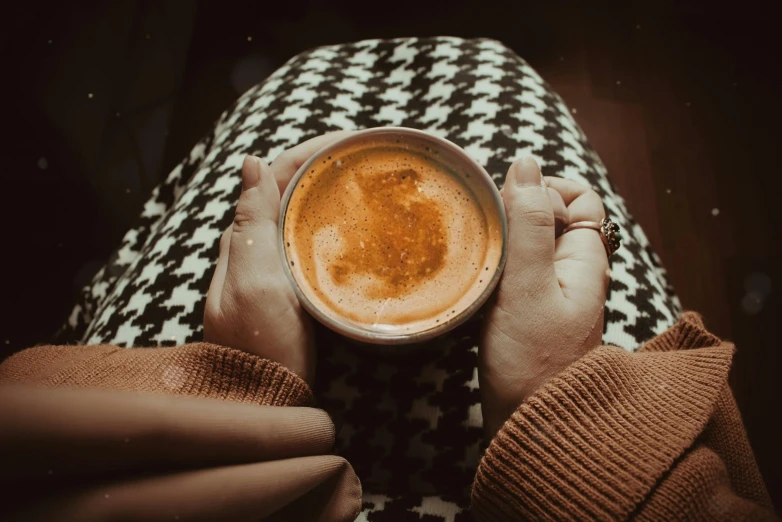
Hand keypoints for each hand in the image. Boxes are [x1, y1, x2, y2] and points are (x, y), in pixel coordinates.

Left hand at [204, 132, 352, 384]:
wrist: (264, 402)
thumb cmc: (261, 344)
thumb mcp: (255, 281)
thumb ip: (252, 223)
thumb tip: (250, 162)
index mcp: (243, 240)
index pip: (274, 177)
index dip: (309, 153)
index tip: (351, 141)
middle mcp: (254, 251)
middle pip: (288, 193)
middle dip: (324, 170)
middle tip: (367, 161)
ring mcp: (272, 274)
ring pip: (299, 220)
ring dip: (329, 197)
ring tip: (368, 187)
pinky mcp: (292, 295)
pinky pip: (310, 249)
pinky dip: (332, 230)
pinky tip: (357, 233)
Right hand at [480, 157, 608, 436]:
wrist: (530, 428)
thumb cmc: (532, 361)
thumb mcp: (529, 284)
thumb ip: (528, 223)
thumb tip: (527, 162)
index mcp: (585, 259)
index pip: (581, 198)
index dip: (548, 188)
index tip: (510, 202)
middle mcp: (573, 273)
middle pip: (552, 217)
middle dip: (517, 211)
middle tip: (484, 228)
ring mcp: (551, 295)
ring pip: (529, 246)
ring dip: (502, 240)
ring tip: (474, 252)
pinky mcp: (529, 315)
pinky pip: (515, 272)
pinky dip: (495, 265)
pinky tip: (473, 277)